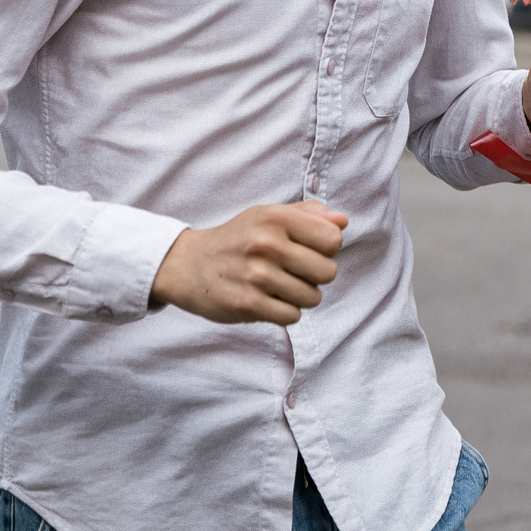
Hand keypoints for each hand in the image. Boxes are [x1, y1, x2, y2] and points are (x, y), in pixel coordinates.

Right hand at [148, 200, 347, 325]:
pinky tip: (268, 300)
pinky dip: (285, 312)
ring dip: (300, 296)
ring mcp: (256, 275)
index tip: (308, 249)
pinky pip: (292, 316)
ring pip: (312, 297)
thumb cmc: (237, 239)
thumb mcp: (267, 216)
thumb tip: (342, 221)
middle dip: (315, 275)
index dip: (326, 248)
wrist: (188, 265)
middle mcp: (266, 243)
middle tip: (293, 271)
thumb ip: (308, 215)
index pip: (333, 238)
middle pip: (327, 271)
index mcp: (275, 217)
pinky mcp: (248, 303)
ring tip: (278, 286)